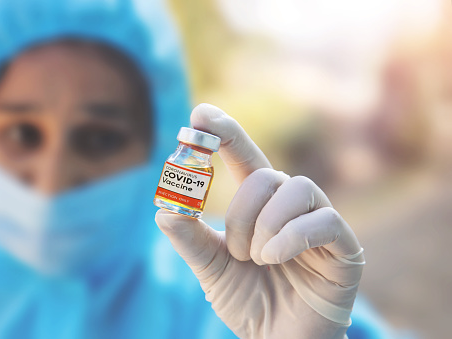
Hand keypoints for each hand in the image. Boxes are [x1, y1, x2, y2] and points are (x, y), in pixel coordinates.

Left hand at [155, 104, 364, 338]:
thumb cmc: (248, 301)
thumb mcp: (211, 268)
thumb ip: (190, 238)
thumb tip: (164, 207)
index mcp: (260, 207)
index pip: (245, 158)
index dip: (225, 134)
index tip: (199, 114)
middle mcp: (291, 207)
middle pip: (267, 174)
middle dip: (242, 211)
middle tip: (237, 250)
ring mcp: (319, 223)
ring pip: (296, 188)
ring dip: (266, 224)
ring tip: (257, 259)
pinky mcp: (345, 247)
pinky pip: (324, 220)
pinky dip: (292, 236)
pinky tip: (275, 258)